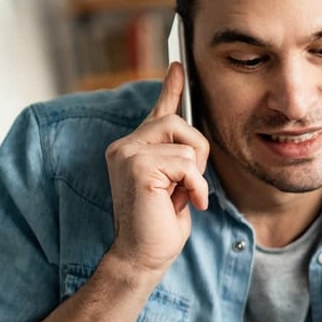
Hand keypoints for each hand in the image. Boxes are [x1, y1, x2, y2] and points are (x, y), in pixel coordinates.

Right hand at [104, 62, 210, 277]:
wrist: (143, 256)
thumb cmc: (160, 226)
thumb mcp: (176, 185)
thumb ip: (180, 158)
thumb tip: (193, 137)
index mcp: (134, 149)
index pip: (157, 112)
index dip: (170, 88)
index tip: (179, 65)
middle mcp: (125, 145)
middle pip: (178, 122)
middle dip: (197, 153)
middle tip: (191, 185)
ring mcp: (127, 153)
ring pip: (186, 143)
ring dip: (195, 175)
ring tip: (182, 197)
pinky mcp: (137, 165)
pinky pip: (187, 162)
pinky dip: (195, 186)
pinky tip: (185, 204)